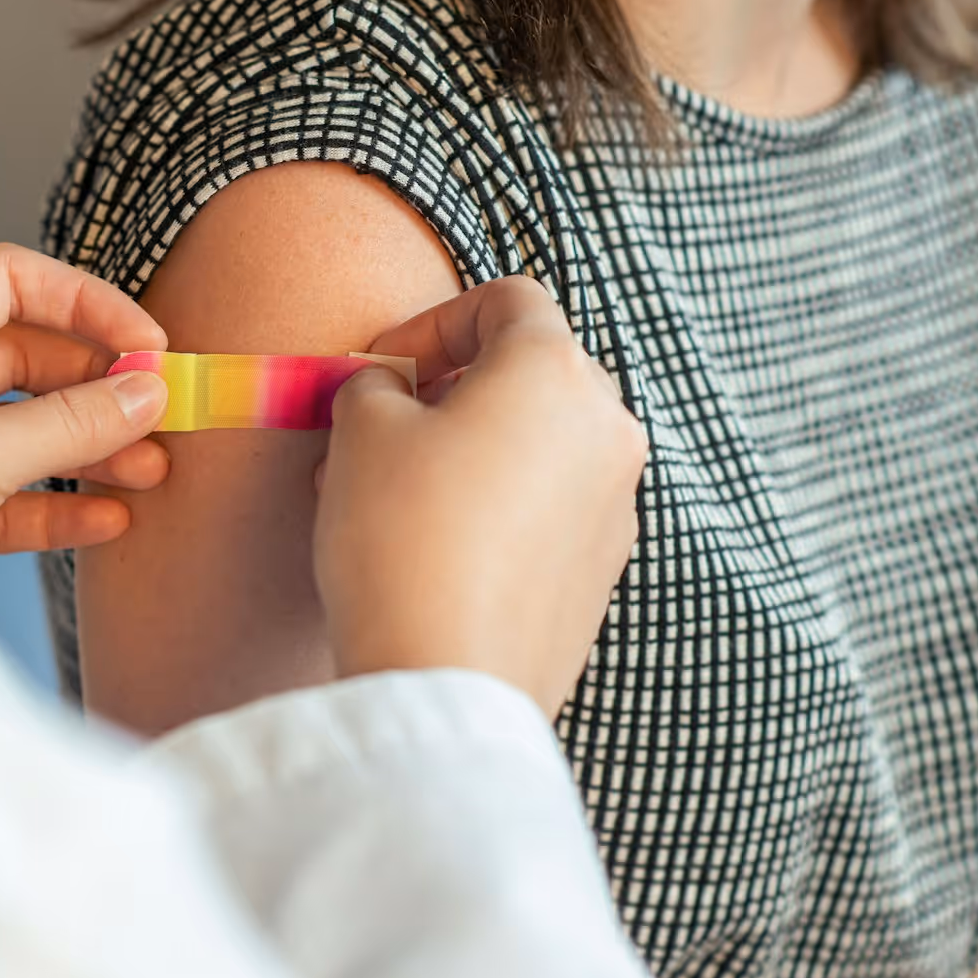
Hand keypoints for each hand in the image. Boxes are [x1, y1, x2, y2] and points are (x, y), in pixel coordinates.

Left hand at [0, 245, 171, 576]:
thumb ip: (68, 423)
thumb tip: (149, 391)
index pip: (7, 281)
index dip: (84, 303)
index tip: (148, 346)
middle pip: (27, 355)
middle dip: (99, 384)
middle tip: (165, 412)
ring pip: (25, 426)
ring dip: (92, 445)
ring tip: (154, 469)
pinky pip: (11, 491)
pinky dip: (61, 501)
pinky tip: (112, 519)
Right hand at [314, 277, 646, 715]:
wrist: (445, 678)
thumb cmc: (402, 537)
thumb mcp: (361, 429)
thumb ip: (375, 384)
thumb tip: (388, 391)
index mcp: (557, 372)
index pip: (507, 298)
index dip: (432, 320)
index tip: (380, 367)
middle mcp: (607, 429)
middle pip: (532, 370)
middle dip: (452, 386)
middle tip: (383, 424)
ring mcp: (616, 505)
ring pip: (539, 443)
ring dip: (469, 447)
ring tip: (392, 492)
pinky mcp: (602, 571)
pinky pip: (548, 508)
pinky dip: (497, 504)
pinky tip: (431, 546)